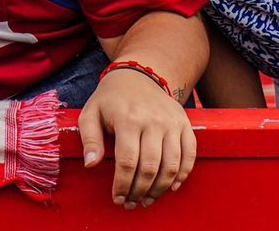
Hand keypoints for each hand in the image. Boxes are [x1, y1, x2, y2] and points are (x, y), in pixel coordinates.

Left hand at [77, 67, 195, 208]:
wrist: (139, 74)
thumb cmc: (111, 98)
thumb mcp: (91, 112)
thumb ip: (88, 138)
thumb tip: (91, 164)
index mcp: (128, 118)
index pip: (126, 162)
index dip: (122, 185)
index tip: (118, 199)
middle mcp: (153, 120)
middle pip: (149, 167)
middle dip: (139, 191)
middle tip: (131, 203)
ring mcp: (172, 122)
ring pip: (171, 165)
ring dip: (160, 189)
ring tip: (148, 199)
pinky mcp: (184, 123)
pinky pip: (190, 154)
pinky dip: (183, 174)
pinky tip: (172, 186)